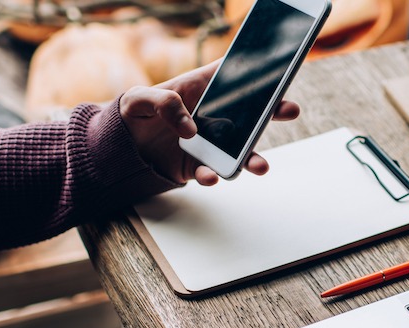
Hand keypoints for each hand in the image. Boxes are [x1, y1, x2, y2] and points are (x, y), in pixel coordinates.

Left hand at [119, 61, 300, 185]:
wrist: (120, 147)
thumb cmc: (132, 113)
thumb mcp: (137, 98)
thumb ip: (162, 103)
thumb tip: (190, 128)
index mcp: (202, 88)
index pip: (234, 74)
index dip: (258, 70)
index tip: (279, 70)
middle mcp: (213, 114)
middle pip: (250, 111)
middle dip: (273, 110)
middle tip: (289, 110)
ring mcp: (209, 142)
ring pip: (239, 149)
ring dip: (252, 157)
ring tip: (261, 166)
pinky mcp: (197, 166)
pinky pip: (210, 173)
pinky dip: (213, 176)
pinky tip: (212, 176)